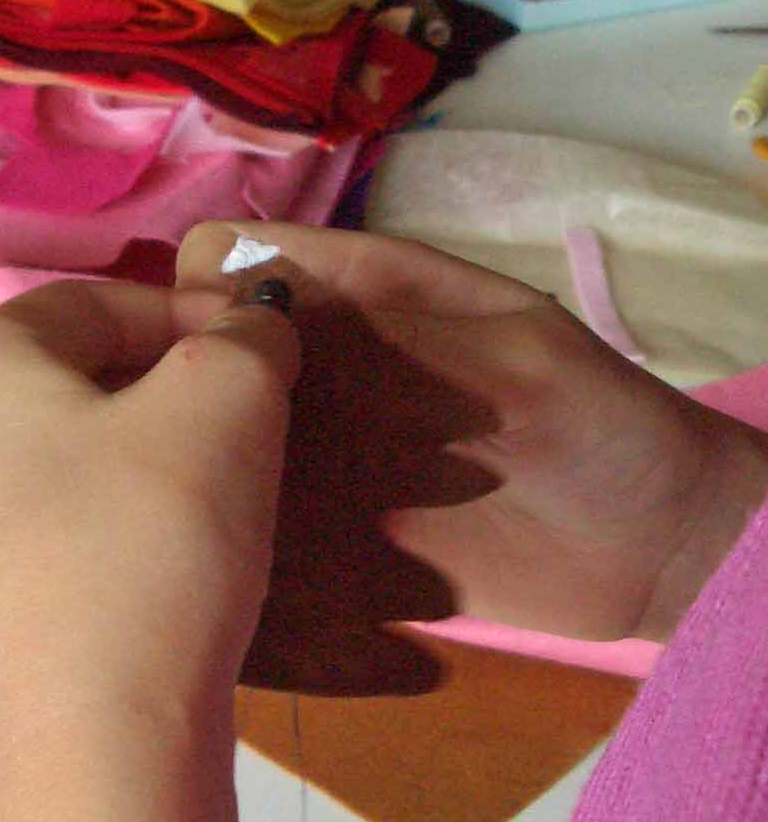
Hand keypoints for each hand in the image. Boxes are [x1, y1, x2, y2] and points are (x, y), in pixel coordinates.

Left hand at [0, 277, 297, 821]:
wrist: (88, 760)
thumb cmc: (146, 547)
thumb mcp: (225, 407)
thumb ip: (245, 339)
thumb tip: (253, 325)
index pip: (92, 303)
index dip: (190, 313)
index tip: (262, 351)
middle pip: (59, 386)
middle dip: (154, 392)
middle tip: (237, 430)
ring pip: (39, 472)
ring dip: (119, 470)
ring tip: (196, 508)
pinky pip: (22, 555)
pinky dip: (84, 547)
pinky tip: (138, 585)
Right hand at [175, 221, 767, 647]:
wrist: (653, 545)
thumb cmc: (594, 417)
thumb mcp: (503, 349)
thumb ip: (384, 328)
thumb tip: (254, 312)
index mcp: (346, 292)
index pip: (219, 258)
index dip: (199, 294)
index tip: (214, 353)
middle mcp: (304, 367)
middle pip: (191, 358)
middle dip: (178, 395)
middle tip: (209, 456)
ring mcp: (301, 454)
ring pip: (200, 447)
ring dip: (198, 478)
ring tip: (225, 524)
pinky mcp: (312, 539)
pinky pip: (240, 536)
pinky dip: (230, 550)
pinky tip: (253, 573)